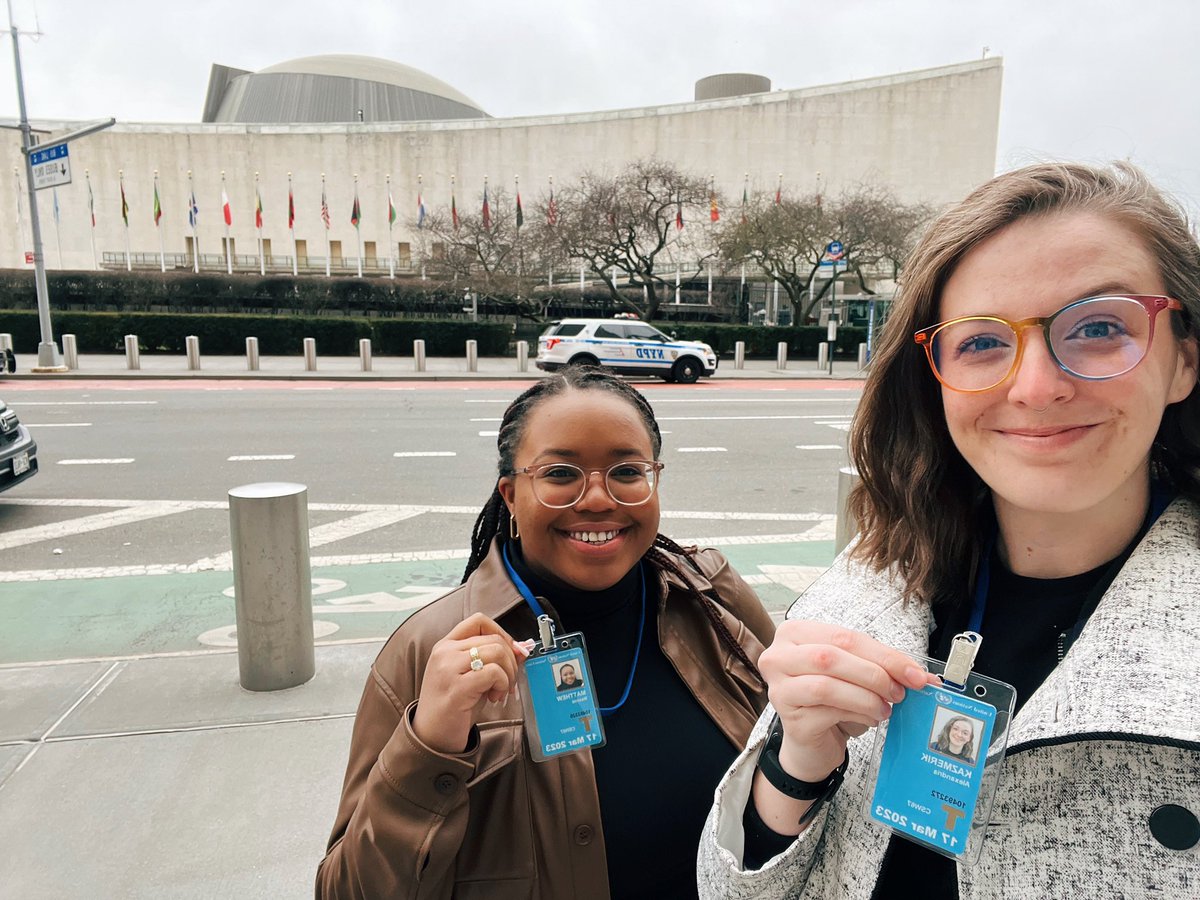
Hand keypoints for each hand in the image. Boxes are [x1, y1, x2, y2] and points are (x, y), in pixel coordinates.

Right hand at [411, 613, 529, 753]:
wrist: (432, 736)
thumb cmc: (453, 707)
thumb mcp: (472, 676)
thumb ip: (492, 660)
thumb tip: (522, 649)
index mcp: (445, 645)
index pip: (479, 621)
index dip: (502, 633)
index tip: (511, 652)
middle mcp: (444, 652)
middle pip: (493, 638)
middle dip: (511, 659)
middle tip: (508, 681)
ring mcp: (448, 668)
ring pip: (497, 651)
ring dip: (508, 673)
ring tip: (500, 690)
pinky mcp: (457, 687)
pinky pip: (493, 672)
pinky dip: (502, 683)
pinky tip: (495, 696)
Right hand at [759, 620, 935, 781]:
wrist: (813, 742)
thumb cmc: (832, 701)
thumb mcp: (855, 674)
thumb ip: (881, 666)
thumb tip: (922, 676)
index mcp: (794, 634)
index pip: (844, 637)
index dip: (883, 654)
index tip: (915, 673)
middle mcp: (779, 657)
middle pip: (831, 657)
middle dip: (874, 674)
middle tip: (900, 692)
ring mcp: (779, 688)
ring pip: (827, 685)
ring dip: (866, 697)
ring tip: (885, 708)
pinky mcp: (788, 718)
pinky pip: (827, 712)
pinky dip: (856, 715)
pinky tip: (869, 720)